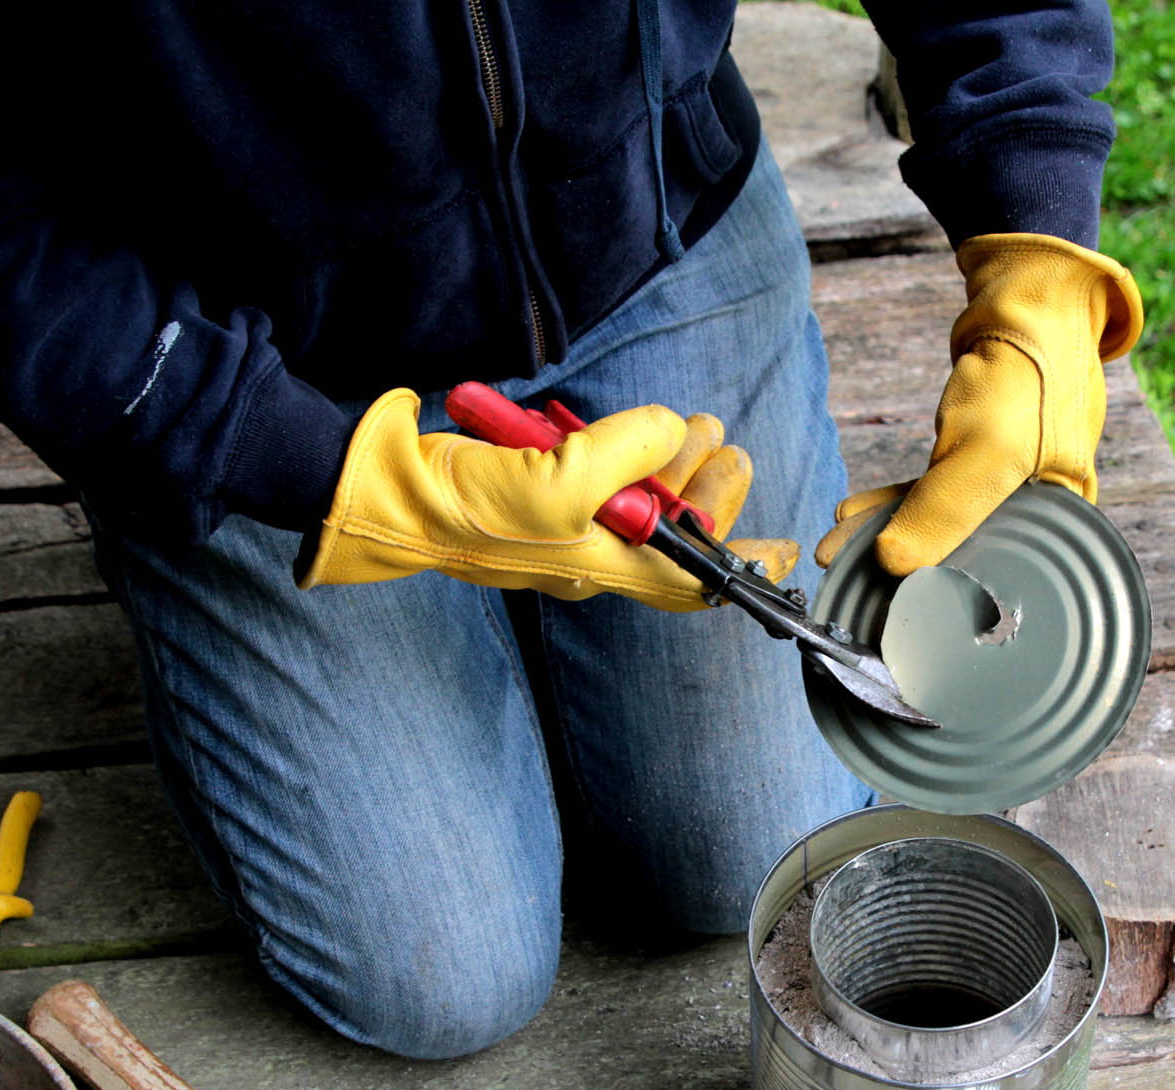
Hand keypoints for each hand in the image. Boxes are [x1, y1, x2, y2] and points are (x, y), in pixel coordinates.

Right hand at [298, 390, 797, 609]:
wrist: (390, 490)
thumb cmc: (470, 504)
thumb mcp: (559, 478)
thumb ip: (627, 452)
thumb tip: (669, 432)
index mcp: (604, 566)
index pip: (691, 580)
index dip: (742, 567)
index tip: (785, 555)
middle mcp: (592, 552)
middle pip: (675, 529)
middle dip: (710, 484)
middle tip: (722, 441)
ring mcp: (567, 520)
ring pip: (646, 494)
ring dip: (676, 456)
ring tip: (696, 425)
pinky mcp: (542, 487)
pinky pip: (605, 470)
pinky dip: (627, 445)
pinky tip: (639, 426)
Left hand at [815, 233, 1143, 575]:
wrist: (1027, 301)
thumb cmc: (1029, 376)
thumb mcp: (987, 451)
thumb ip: (941, 511)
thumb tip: (892, 563)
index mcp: (1062, 527)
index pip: (994, 582)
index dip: (937, 598)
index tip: (882, 608)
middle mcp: (1037, 513)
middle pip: (961, 557)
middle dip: (897, 569)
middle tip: (842, 582)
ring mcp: (1007, 486)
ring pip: (939, 525)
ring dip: (886, 535)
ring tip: (835, 551)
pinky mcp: (979, 460)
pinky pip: (931, 494)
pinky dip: (894, 504)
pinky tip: (853, 517)